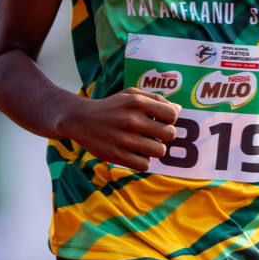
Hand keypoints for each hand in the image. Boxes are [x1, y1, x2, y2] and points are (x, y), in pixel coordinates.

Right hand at [60, 89, 179, 169]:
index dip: (170, 119)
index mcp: (136, 102)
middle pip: (170, 135)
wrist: (80, 119)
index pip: (172, 115)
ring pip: (160, 151)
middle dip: (164, 135)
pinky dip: (143, 161)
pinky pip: (145, 165)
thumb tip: (178, 109)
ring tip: (143, 144)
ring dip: (154, 149)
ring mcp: (124, 139)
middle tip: (152, 134)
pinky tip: (135, 153)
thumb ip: (155, 99)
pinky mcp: (116, 155)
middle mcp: (131, 120)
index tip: (160, 121)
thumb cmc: (110, 107)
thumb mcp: (130, 94)